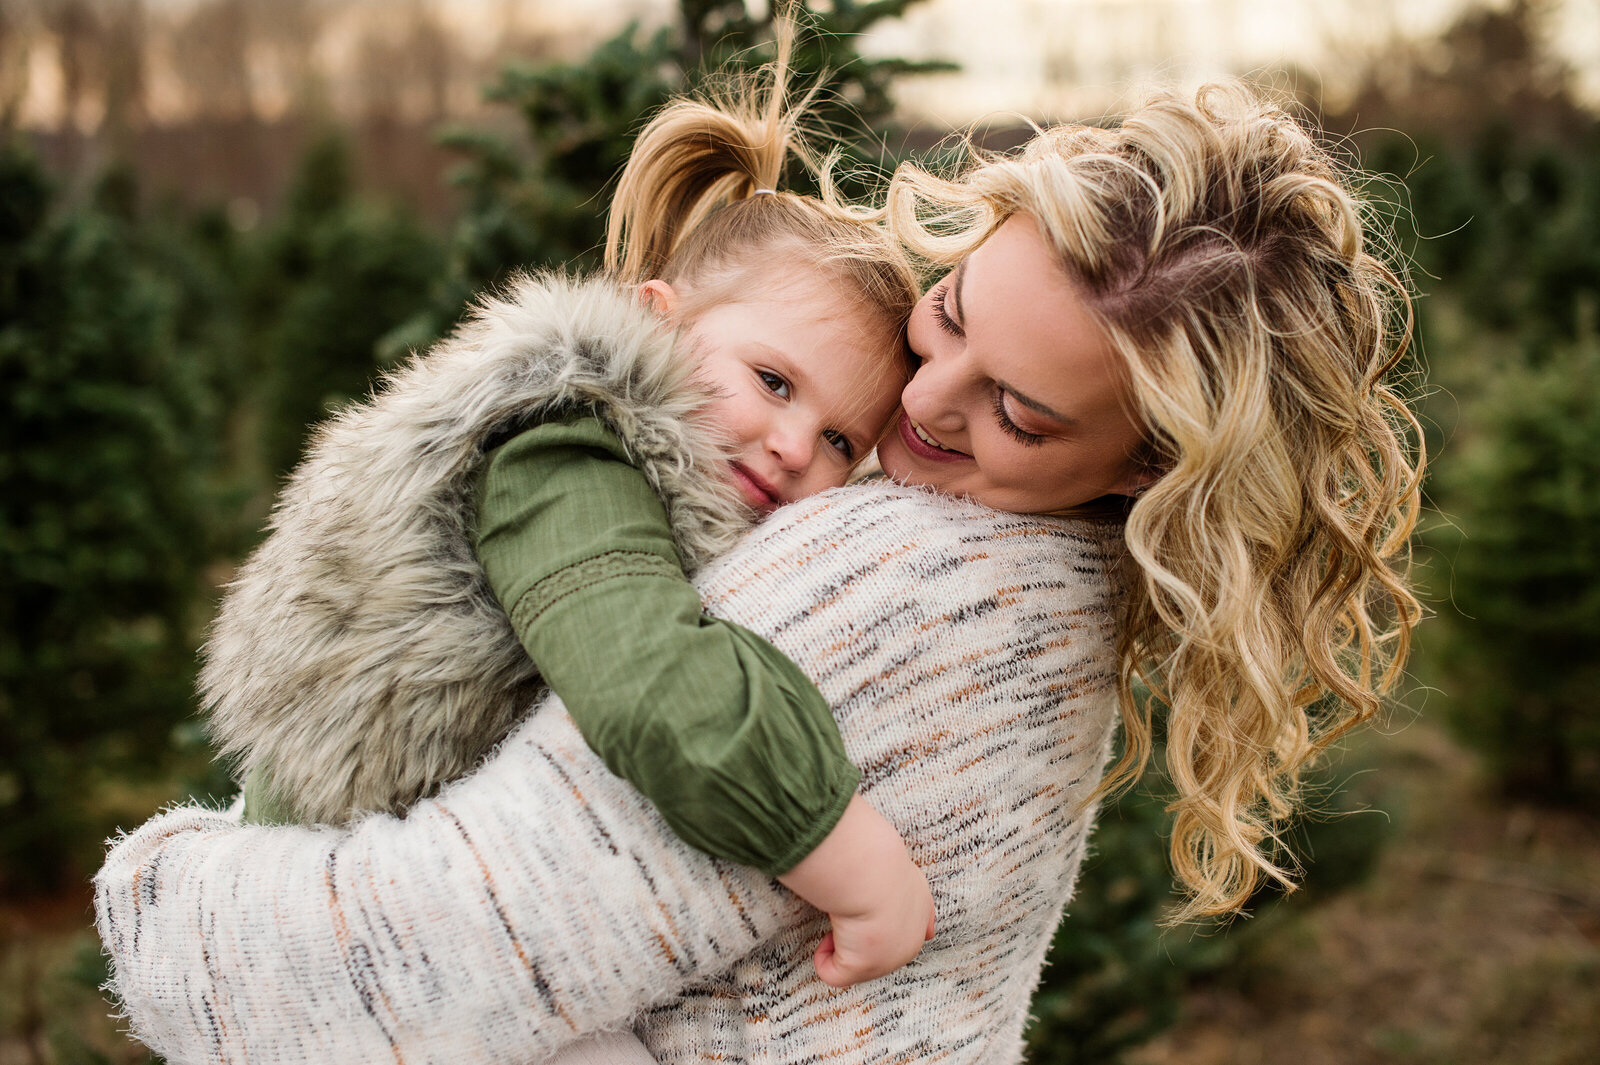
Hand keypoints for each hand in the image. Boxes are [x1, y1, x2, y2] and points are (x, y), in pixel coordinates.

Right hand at [777, 793, 936, 987]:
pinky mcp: (863, 968)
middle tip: (840, 912)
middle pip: (883, 950)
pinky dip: (823, 960)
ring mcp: (890, 956)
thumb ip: (873, 836)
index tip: (874, 922)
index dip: (896, 926)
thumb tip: (852, 810)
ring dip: (838, 945)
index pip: (919, 923)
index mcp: (919, 901)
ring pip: (854, 962)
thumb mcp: (882, 840)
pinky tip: (825, 938)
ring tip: (833, 921)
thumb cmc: (872, 849)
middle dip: (857, 936)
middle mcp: (911, 934)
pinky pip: (833, 974)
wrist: (871, 870)